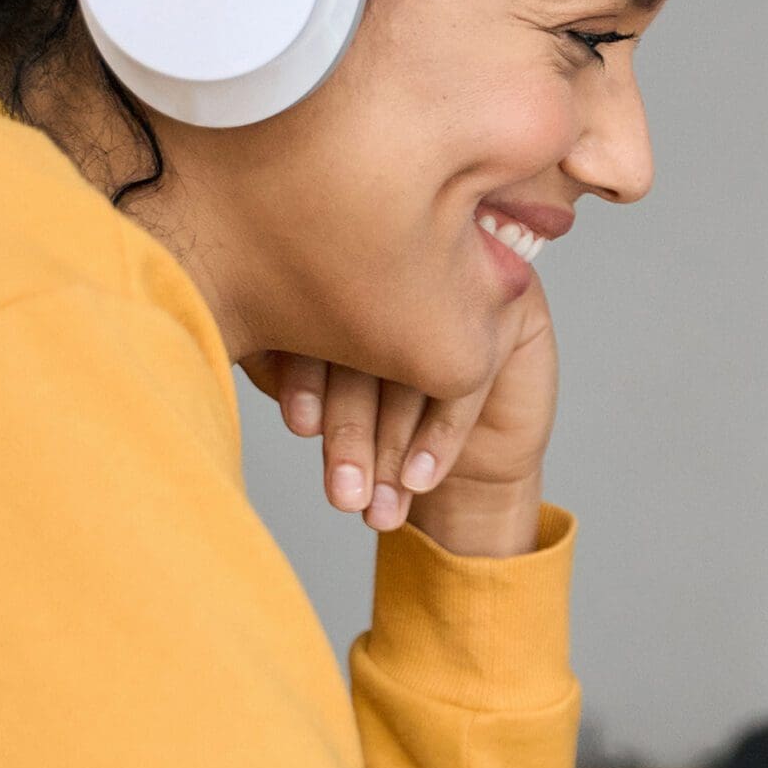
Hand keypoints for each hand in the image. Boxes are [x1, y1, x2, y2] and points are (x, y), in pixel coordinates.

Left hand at [239, 273, 557, 557]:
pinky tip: (419, 479)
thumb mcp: (322, 398)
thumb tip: (252, 364)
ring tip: (376, 507)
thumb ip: (285, 368)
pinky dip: (439, 438)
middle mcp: (412, 260)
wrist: (468, 465)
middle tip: (343, 494)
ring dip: (392, 445)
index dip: (309, 374)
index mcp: (350, 263)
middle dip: (352, 429)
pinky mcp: (515, 306)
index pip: (322, 314)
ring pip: (422, 364)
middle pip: (375, 342)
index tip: (300, 429)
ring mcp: (470, 277)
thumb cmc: (381, 425)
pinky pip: (472, 377)